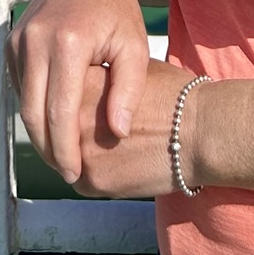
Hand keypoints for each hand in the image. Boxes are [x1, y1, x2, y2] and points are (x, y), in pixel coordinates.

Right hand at [6, 0, 152, 183]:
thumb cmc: (118, 10)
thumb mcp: (135, 48)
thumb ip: (128, 91)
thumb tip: (116, 133)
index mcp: (67, 42)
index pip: (59, 111)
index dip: (64, 149)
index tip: (75, 174)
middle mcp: (35, 39)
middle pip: (32, 112)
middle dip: (48, 148)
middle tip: (67, 172)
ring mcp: (18, 38)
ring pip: (21, 101)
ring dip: (38, 132)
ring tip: (61, 154)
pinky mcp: (11, 40)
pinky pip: (18, 85)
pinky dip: (31, 109)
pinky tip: (52, 125)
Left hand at [71, 59, 197, 198]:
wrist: (198, 132)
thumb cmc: (172, 95)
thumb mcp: (132, 72)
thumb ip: (103, 81)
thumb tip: (86, 83)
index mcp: (83, 83)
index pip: (58, 92)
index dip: (66, 97)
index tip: (74, 99)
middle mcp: (74, 118)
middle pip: (54, 126)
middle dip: (63, 127)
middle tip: (81, 126)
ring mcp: (81, 152)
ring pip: (62, 155)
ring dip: (72, 152)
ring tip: (98, 146)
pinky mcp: (93, 182)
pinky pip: (79, 179)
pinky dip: (88, 173)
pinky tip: (110, 163)